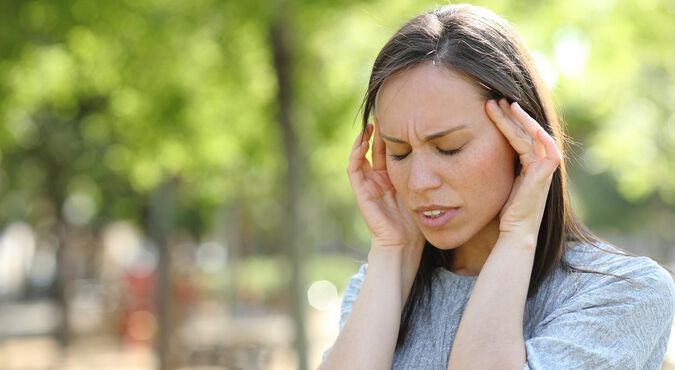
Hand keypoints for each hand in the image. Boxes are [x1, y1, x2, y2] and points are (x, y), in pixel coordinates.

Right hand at [347, 123, 424, 250]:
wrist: (405, 243)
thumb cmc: (419, 220)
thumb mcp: (425, 190)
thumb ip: (428, 174)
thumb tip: (445, 150)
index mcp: (394, 177)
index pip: (390, 149)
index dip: (394, 133)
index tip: (402, 117)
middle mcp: (379, 178)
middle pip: (375, 148)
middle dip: (379, 131)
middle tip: (385, 112)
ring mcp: (368, 184)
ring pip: (362, 154)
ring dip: (365, 138)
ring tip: (372, 123)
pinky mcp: (361, 191)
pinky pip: (354, 168)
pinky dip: (356, 154)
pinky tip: (364, 141)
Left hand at [485, 99, 561, 240]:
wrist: (513, 231)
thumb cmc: (503, 212)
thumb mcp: (497, 182)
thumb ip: (496, 167)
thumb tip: (472, 154)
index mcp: (529, 165)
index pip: (518, 136)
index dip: (505, 121)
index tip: (489, 108)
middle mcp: (539, 164)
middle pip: (526, 131)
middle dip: (511, 115)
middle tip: (495, 100)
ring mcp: (544, 168)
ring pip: (534, 135)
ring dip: (520, 119)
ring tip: (504, 104)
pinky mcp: (546, 174)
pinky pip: (547, 150)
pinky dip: (539, 136)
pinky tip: (526, 123)